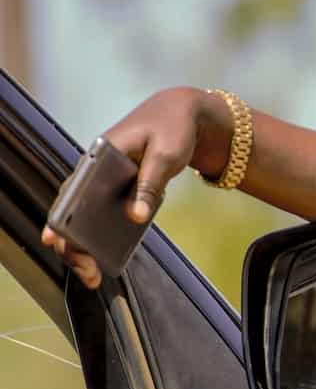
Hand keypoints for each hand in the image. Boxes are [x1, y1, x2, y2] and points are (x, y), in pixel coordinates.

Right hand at [41, 86, 232, 288]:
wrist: (185, 114)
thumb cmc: (172, 129)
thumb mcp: (165, 156)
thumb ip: (149, 185)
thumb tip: (134, 217)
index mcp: (99, 155)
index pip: (71, 191)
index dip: (61, 218)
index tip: (56, 240)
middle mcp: (96, 169)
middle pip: (74, 210)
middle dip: (74, 242)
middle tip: (87, 271)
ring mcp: (106, 180)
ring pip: (87, 215)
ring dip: (87, 243)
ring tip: (94, 274)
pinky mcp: (120, 188)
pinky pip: (105, 214)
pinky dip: (104, 234)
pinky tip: (108, 256)